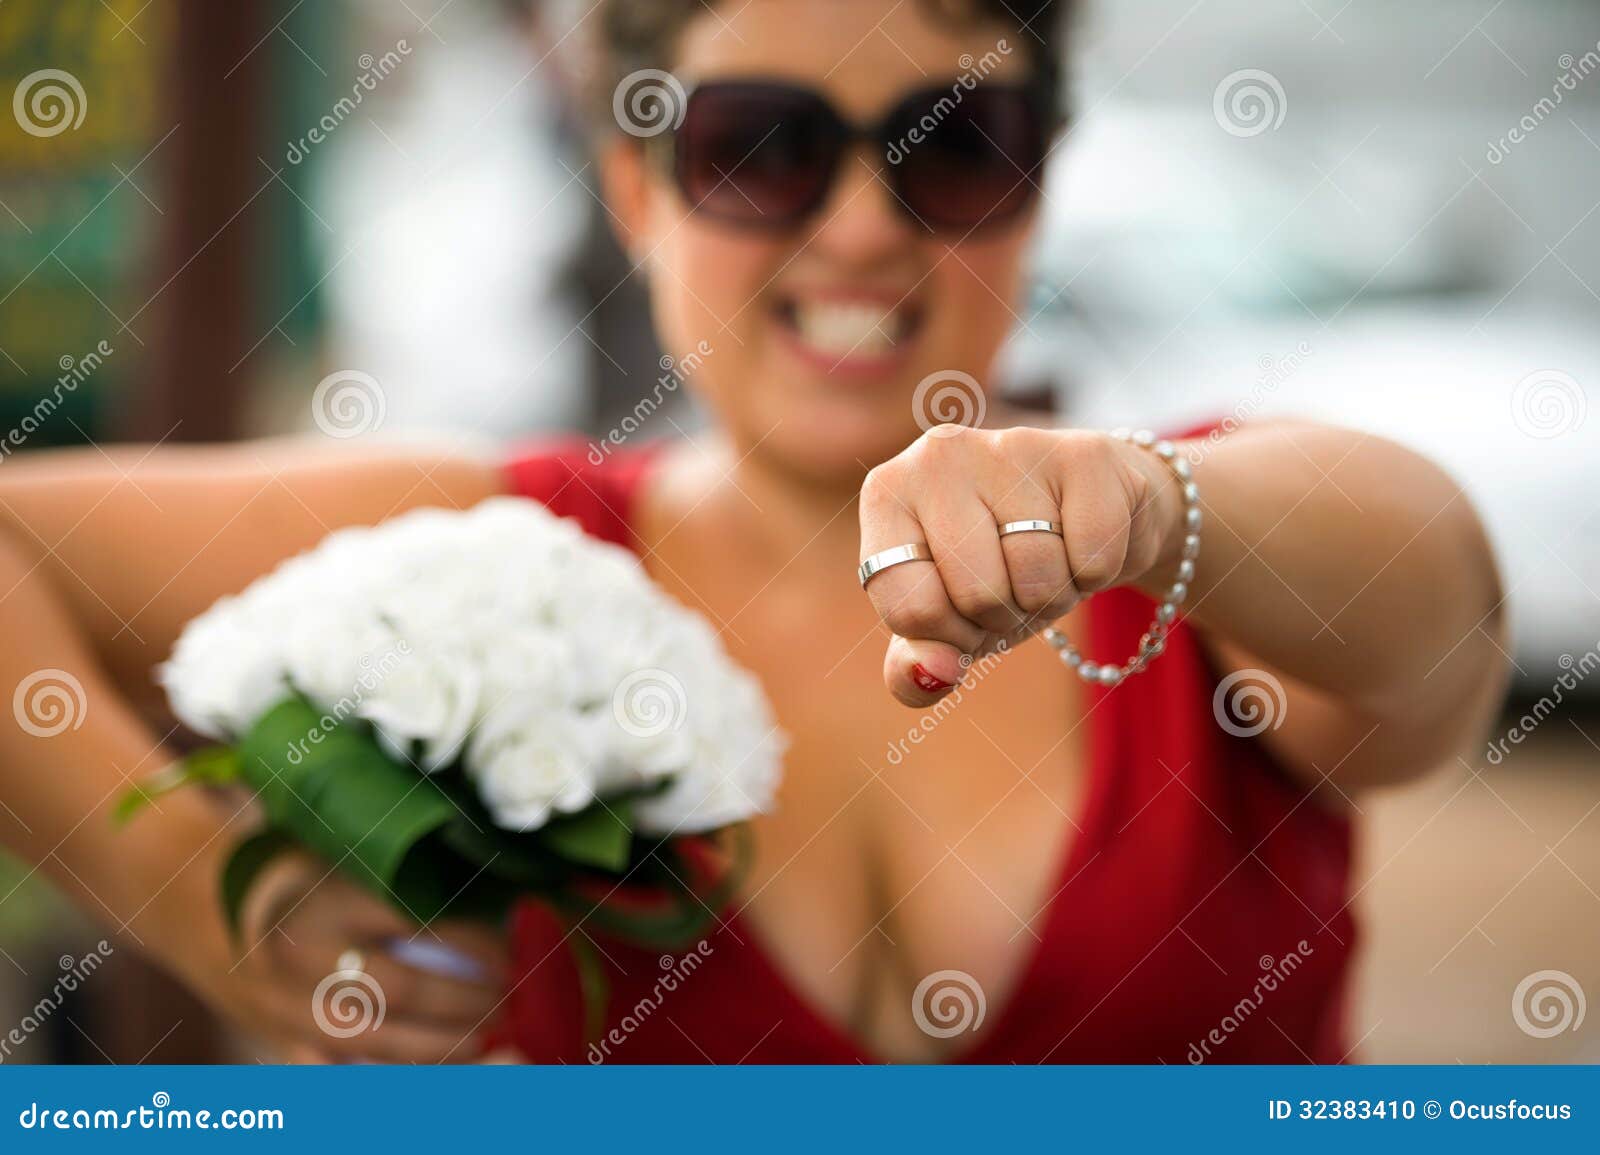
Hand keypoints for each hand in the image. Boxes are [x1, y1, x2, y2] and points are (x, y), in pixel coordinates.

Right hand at [163, 851, 508, 1062]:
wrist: (192, 901)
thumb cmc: (287, 866)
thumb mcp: (337, 847)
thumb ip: (399, 869)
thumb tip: (493, 893)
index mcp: (321, 897)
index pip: (415, 924)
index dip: (472, 944)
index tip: (509, 947)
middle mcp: (299, 958)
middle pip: (402, 991)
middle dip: (466, 1001)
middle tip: (508, 994)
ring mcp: (284, 1010)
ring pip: (376, 1045)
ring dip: (443, 1046)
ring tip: (489, 1035)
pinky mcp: (276, 1043)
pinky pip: (342, 1076)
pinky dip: (393, 1078)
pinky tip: (438, 1071)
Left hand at [858, 425, 1181, 704]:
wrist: (1092, 511)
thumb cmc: (1003, 568)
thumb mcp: (948, 624)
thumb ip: (915, 667)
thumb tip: (934, 672)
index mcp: (887, 494)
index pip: (911, 607)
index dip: (949, 636)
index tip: (962, 615)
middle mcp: (938, 455)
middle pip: (977, 593)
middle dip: (1005, 615)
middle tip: (1014, 585)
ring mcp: (1010, 446)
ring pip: (1037, 576)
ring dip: (1053, 596)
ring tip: (1051, 561)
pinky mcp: (1083, 453)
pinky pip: (1092, 559)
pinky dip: (1096, 574)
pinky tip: (1084, 540)